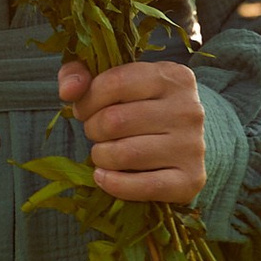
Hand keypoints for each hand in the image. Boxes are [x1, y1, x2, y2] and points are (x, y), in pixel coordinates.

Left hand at [57, 55, 206, 205]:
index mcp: (173, 77)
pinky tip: (105, 176)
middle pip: (115, 121)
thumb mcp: (116, 80)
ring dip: (101, 157)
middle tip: (97, 133)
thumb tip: (68, 91)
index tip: (85, 110)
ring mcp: (192, 146)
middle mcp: (188, 109)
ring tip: (103, 153)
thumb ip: (81, 73)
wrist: (183, 143)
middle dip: (93, 129)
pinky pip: (141, 187)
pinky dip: (113, 184)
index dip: (87, 100)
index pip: (114, 83)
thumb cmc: (142, 107)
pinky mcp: (190, 180)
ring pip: (124, 154)